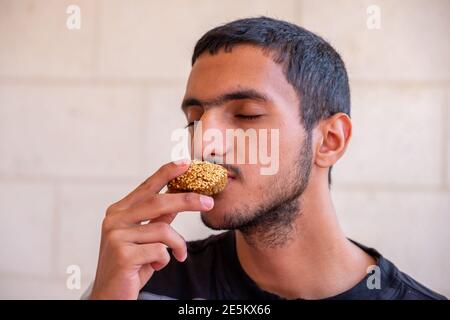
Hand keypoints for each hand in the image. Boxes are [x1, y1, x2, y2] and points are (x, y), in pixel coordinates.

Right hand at [90, 160, 213, 298]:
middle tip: (208, 202)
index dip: (166, 173)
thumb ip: (157, 219)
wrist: (110, 296)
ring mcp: (116, 236)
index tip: (185, 163)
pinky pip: (160, 251)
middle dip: (188, 200)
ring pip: (163, 230)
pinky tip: (155, 267)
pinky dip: (166, 260)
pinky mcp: (122, 254)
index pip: (147, 187)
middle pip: (159, 202)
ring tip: (178, 255)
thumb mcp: (145, 238)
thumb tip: (178, 201)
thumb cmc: (130, 266)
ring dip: (177, 245)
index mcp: (119, 211)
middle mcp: (115, 219)